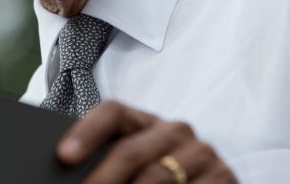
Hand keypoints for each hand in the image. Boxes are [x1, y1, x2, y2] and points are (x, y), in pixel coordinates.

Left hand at [57, 101, 236, 182]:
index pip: (113, 112)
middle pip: (130, 151)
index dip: (88, 131)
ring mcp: (202, 154)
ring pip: (156, 177)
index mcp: (144, 121)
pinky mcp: (225, 178)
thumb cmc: (149, 181)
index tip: (63, 156)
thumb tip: (67, 163)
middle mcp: (176, 131)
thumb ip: (105, 163)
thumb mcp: (131, 166)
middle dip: (102, 180)